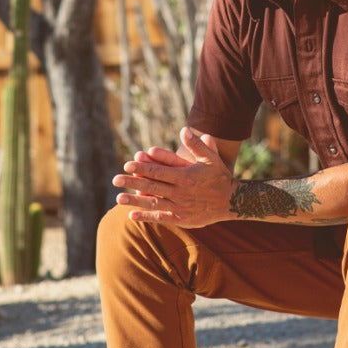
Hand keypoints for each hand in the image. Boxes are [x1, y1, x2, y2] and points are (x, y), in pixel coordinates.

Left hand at [112, 127, 232, 226]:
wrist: (231, 201)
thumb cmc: (220, 177)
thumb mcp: (210, 158)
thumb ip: (197, 144)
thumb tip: (183, 130)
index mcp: (185, 176)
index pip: (158, 171)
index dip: (142, 168)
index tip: (127, 164)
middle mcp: (180, 192)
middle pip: (152, 186)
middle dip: (132, 182)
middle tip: (115, 179)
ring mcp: (180, 206)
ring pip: (153, 202)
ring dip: (135, 200)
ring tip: (118, 198)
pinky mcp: (181, 218)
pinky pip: (160, 217)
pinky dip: (146, 216)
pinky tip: (131, 215)